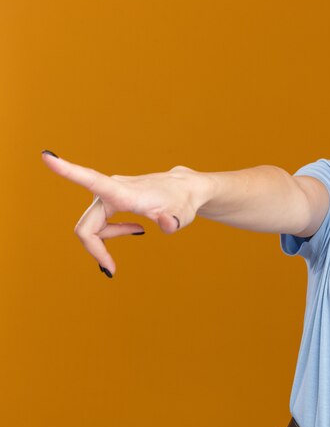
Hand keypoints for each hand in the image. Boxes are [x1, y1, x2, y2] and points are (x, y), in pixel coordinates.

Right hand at [41, 151, 201, 275]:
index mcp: (124, 192)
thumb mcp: (182, 215)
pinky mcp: (111, 197)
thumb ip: (174, 221)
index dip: (68, 170)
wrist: (186, 189)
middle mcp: (111, 189)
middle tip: (111, 270)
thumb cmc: (183, 201)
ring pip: (93, 226)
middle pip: (86, 226)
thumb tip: (168, 224)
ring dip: (107, 240)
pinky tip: (136, 230)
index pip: (92, 180)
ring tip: (139, 232)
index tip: (47, 156)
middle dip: (95, 249)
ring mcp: (109, 192)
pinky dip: (112, 232)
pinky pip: (100, 222)